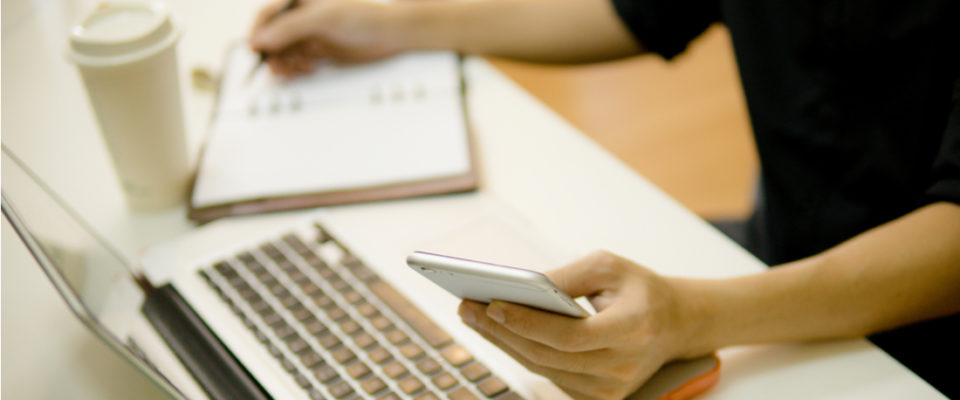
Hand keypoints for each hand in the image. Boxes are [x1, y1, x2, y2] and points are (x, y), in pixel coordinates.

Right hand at [249, 0, 400, 76]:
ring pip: (284, 51)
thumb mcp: (323, 18)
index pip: (267, 15)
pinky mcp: (320, 50)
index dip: (258, 32)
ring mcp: (310, 34)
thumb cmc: (363, 15)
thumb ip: (290, 28)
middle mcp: (302, 16)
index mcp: (298, 0)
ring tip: (294, 70)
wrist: (390, 33)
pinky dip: (298, 68)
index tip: (255, 50)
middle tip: (277, 67)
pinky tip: (308, 68)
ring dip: (285, 62)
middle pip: (273, 37)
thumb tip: (262, 39)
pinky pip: (298, 61)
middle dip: (272, 53)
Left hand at [458, 250, 696, 399]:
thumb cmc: (640, 290)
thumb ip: (566, 276)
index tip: (492, 303)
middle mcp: (623, 367)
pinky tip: (498, 332)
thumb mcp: (609, 266)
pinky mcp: (598, 397)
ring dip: (504, 342)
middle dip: (503, 331)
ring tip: (474, 316)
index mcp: (633, 329)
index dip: (528, 322)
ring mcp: (611, 389)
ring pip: (543, 369)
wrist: (676, 324)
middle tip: (467, 306)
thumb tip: (519, 286)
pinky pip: (550, 375)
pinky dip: (522, 352)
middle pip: (549, 355)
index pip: (570, 336)